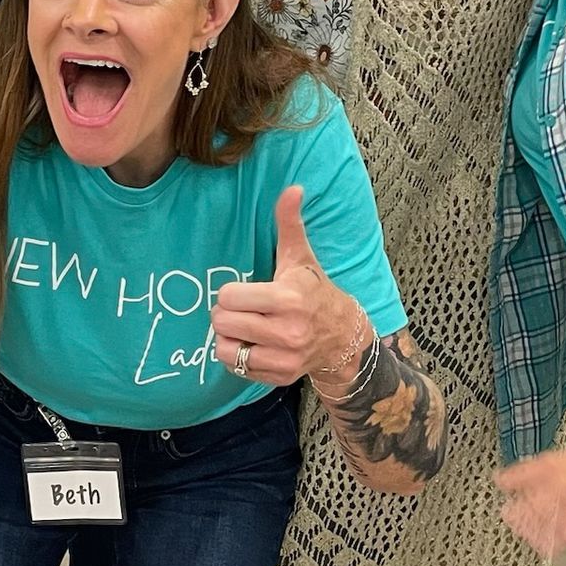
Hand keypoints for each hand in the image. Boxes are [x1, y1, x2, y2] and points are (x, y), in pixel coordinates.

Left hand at [210, 186, 369, 385]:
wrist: (343, 336)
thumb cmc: (314, 290)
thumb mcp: (301, 257)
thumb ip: (290, 223)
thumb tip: (293, 188)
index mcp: (288, 298)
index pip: (228, 296)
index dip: (231, 293)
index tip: (244, 292)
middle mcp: (288, 331)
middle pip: (222, 322)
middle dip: (226, 314)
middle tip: (242, 310)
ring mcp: (285, 358)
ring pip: (225, 349)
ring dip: (229, 338)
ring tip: (245, 329)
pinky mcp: (280, 377)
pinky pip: (236, 368)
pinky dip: (239, 357)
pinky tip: (254, 345)